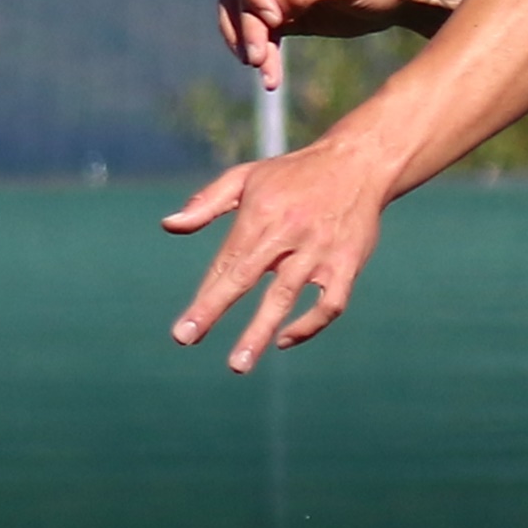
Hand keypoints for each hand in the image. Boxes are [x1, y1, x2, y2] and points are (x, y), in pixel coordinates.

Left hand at [163, 131, 393, 373]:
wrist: (358, 163)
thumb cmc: (294, 175)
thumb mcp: (247, 177)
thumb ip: (207, 202)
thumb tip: (168, 225)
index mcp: (260, 213)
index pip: (226, 261)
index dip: (204, 296)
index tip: (185, 330)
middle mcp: (288, 233)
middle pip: (246, 276)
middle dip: (214, 308)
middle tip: (187, 338)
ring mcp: (320, 251)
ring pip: (286, 295)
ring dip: (260, 331)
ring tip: (239, 364)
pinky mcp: (348, 264)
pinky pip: (330, 304)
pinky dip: (309, 325)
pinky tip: (285, 339)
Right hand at [216, 0, 475, 89]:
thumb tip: (273, 9)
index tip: (274, 18)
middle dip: (247, 29)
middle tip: (258, 60)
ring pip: (248, 21)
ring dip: (250, 48)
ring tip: (267, 77)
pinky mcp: (292, 20)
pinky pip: (266, 38)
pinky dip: (266, 58)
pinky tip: (272, 81)